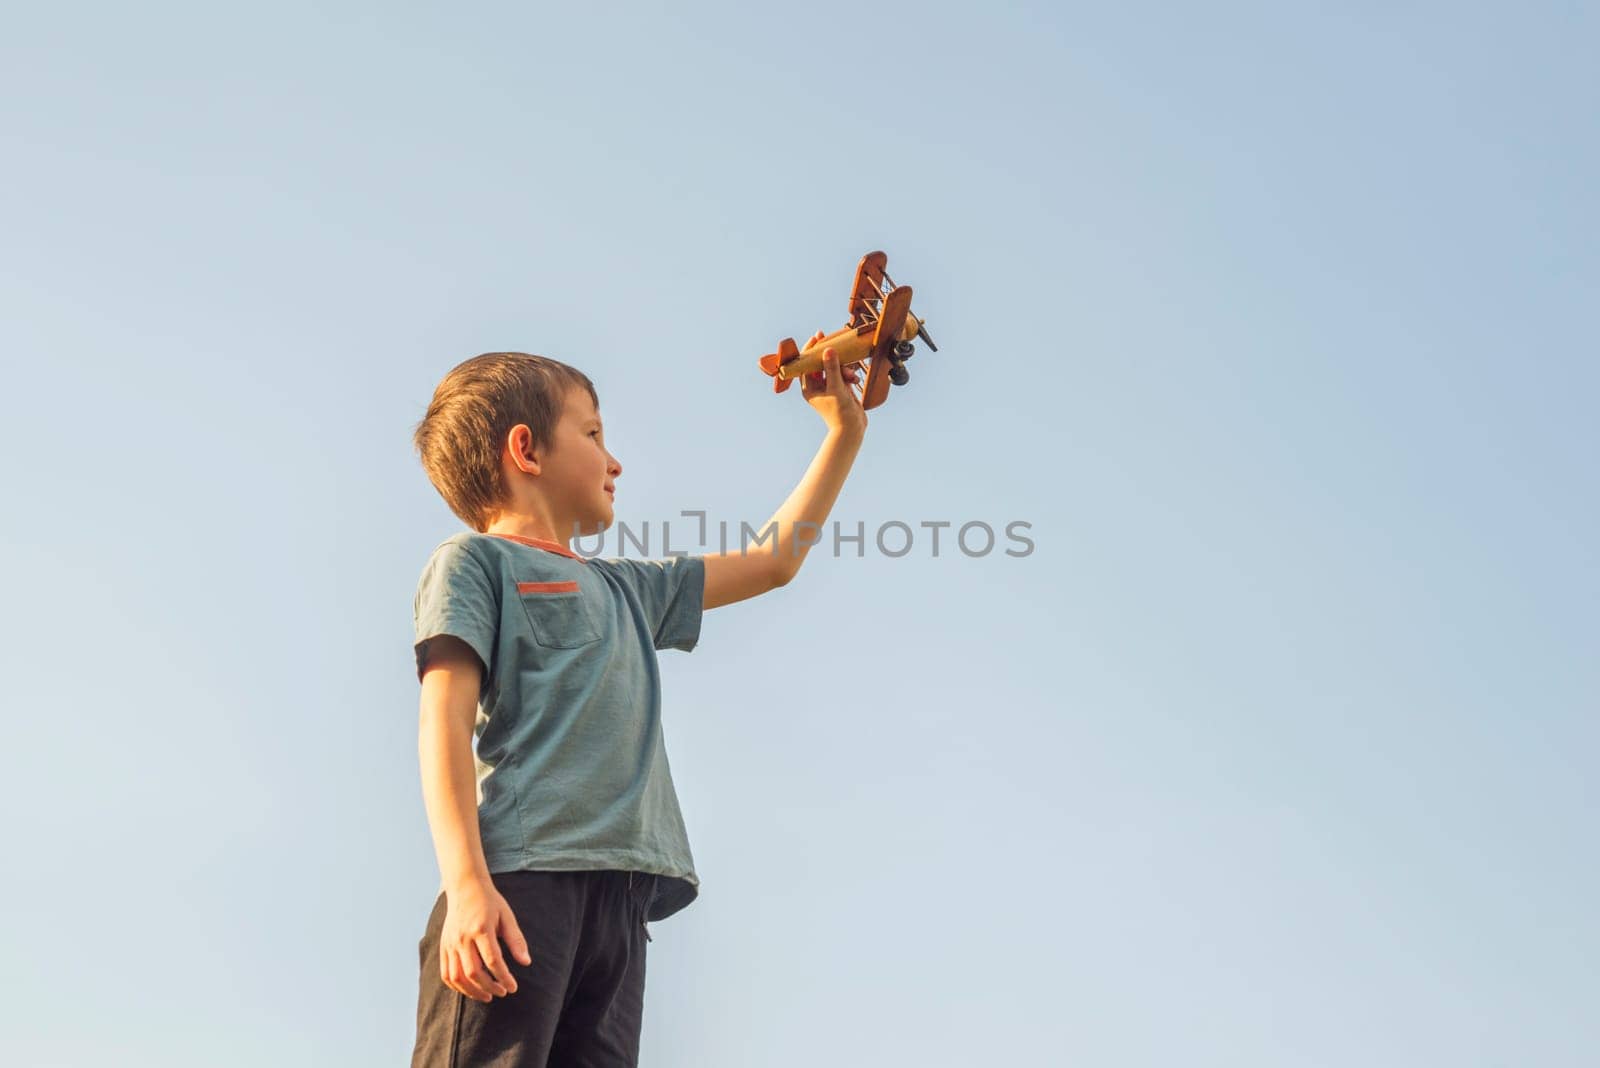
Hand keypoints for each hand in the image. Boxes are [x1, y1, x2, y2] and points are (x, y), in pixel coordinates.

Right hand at [440, 877, 531, 1002]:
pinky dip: (457, 986)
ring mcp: (450, 943)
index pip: (492, 961)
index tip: (513, 987)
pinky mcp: (443, 946)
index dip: (503, 977)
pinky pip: (446, 973)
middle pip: (473, 972)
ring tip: (487, 996)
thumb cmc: (490, 902)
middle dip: (489, 987)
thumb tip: (526, 962)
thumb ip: (516, 940)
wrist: (465, 887)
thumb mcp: (507, 917)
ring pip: (457, 976)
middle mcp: (462, 938)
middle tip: (502, 992)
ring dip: (472, 991)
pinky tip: (470, 989)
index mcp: (480, 929)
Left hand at [799, 329, 866, 436]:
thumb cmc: (839, 412)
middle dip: (832, 359)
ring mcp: (829, 387)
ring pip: (834, 369)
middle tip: (836, 344)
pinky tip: (855, 379)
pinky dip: (849, 375)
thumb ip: (832, 368)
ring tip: (851, 376)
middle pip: (821, 364)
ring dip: (844, 369)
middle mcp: (817, 387)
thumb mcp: (836, 388)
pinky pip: (843, 375)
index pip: (806, 364)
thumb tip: (828, 349)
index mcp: (809, 387)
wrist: (852, 429)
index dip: (811, 349)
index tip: (817, 337)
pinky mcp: (840, 389)